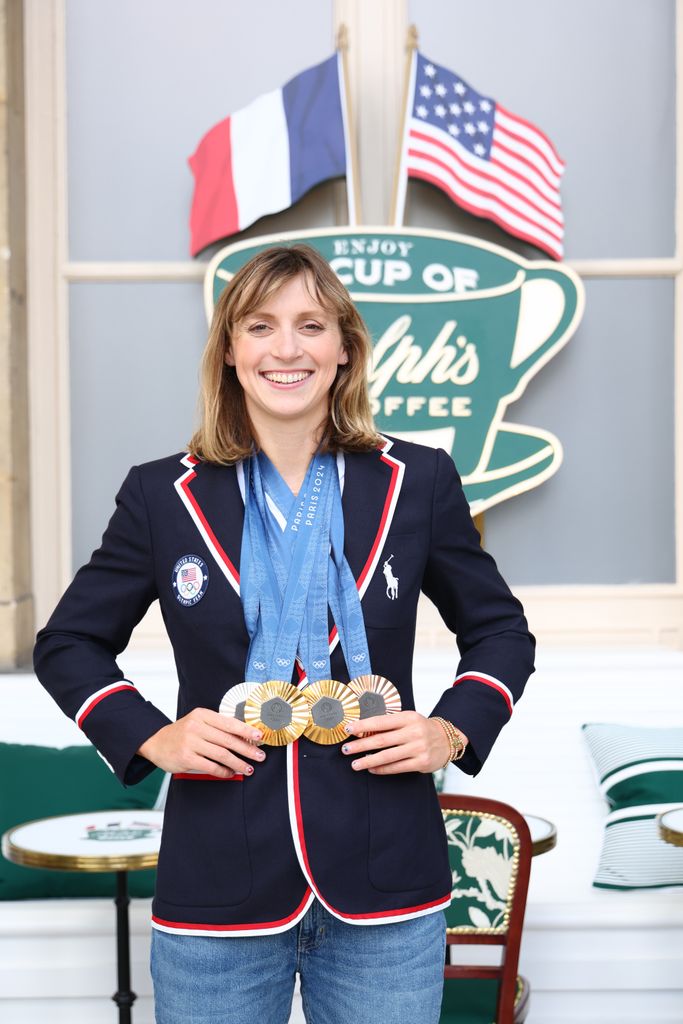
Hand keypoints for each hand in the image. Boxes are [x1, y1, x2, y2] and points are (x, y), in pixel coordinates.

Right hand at [137, 708, 264, 778]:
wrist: (156, 742)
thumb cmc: (182, 733)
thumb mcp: (198, 722)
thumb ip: (217, 727)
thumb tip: (244, 737)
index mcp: (202, 715)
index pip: (229, 723)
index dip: (246, 730)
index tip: (259, 736)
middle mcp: (196, 727)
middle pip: (228, 740)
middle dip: (247, 749)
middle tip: (259, 756)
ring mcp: (190, 743)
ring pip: (221, 754)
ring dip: (238, 763)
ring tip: (248, 768)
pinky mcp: (186, 758)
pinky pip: (211, 766)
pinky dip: (223, 771)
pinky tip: (230, 773)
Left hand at [341, 711, 467, 774]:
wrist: (447, 739)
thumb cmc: (421, 728)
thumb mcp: (408, 719)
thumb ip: (390, 723)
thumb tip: (362, 729)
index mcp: (408, 717)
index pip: (381, 721)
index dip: (363, 726)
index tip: (348, 729)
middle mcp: (414, 732)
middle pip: (381, 740)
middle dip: (361, 745)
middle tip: (345, 749)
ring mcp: (418, 748)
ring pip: (388, 756)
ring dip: (368, 760)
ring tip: (354, 764)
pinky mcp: (421, 763)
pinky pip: (397, 767)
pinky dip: (382, 769)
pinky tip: (371, 768)